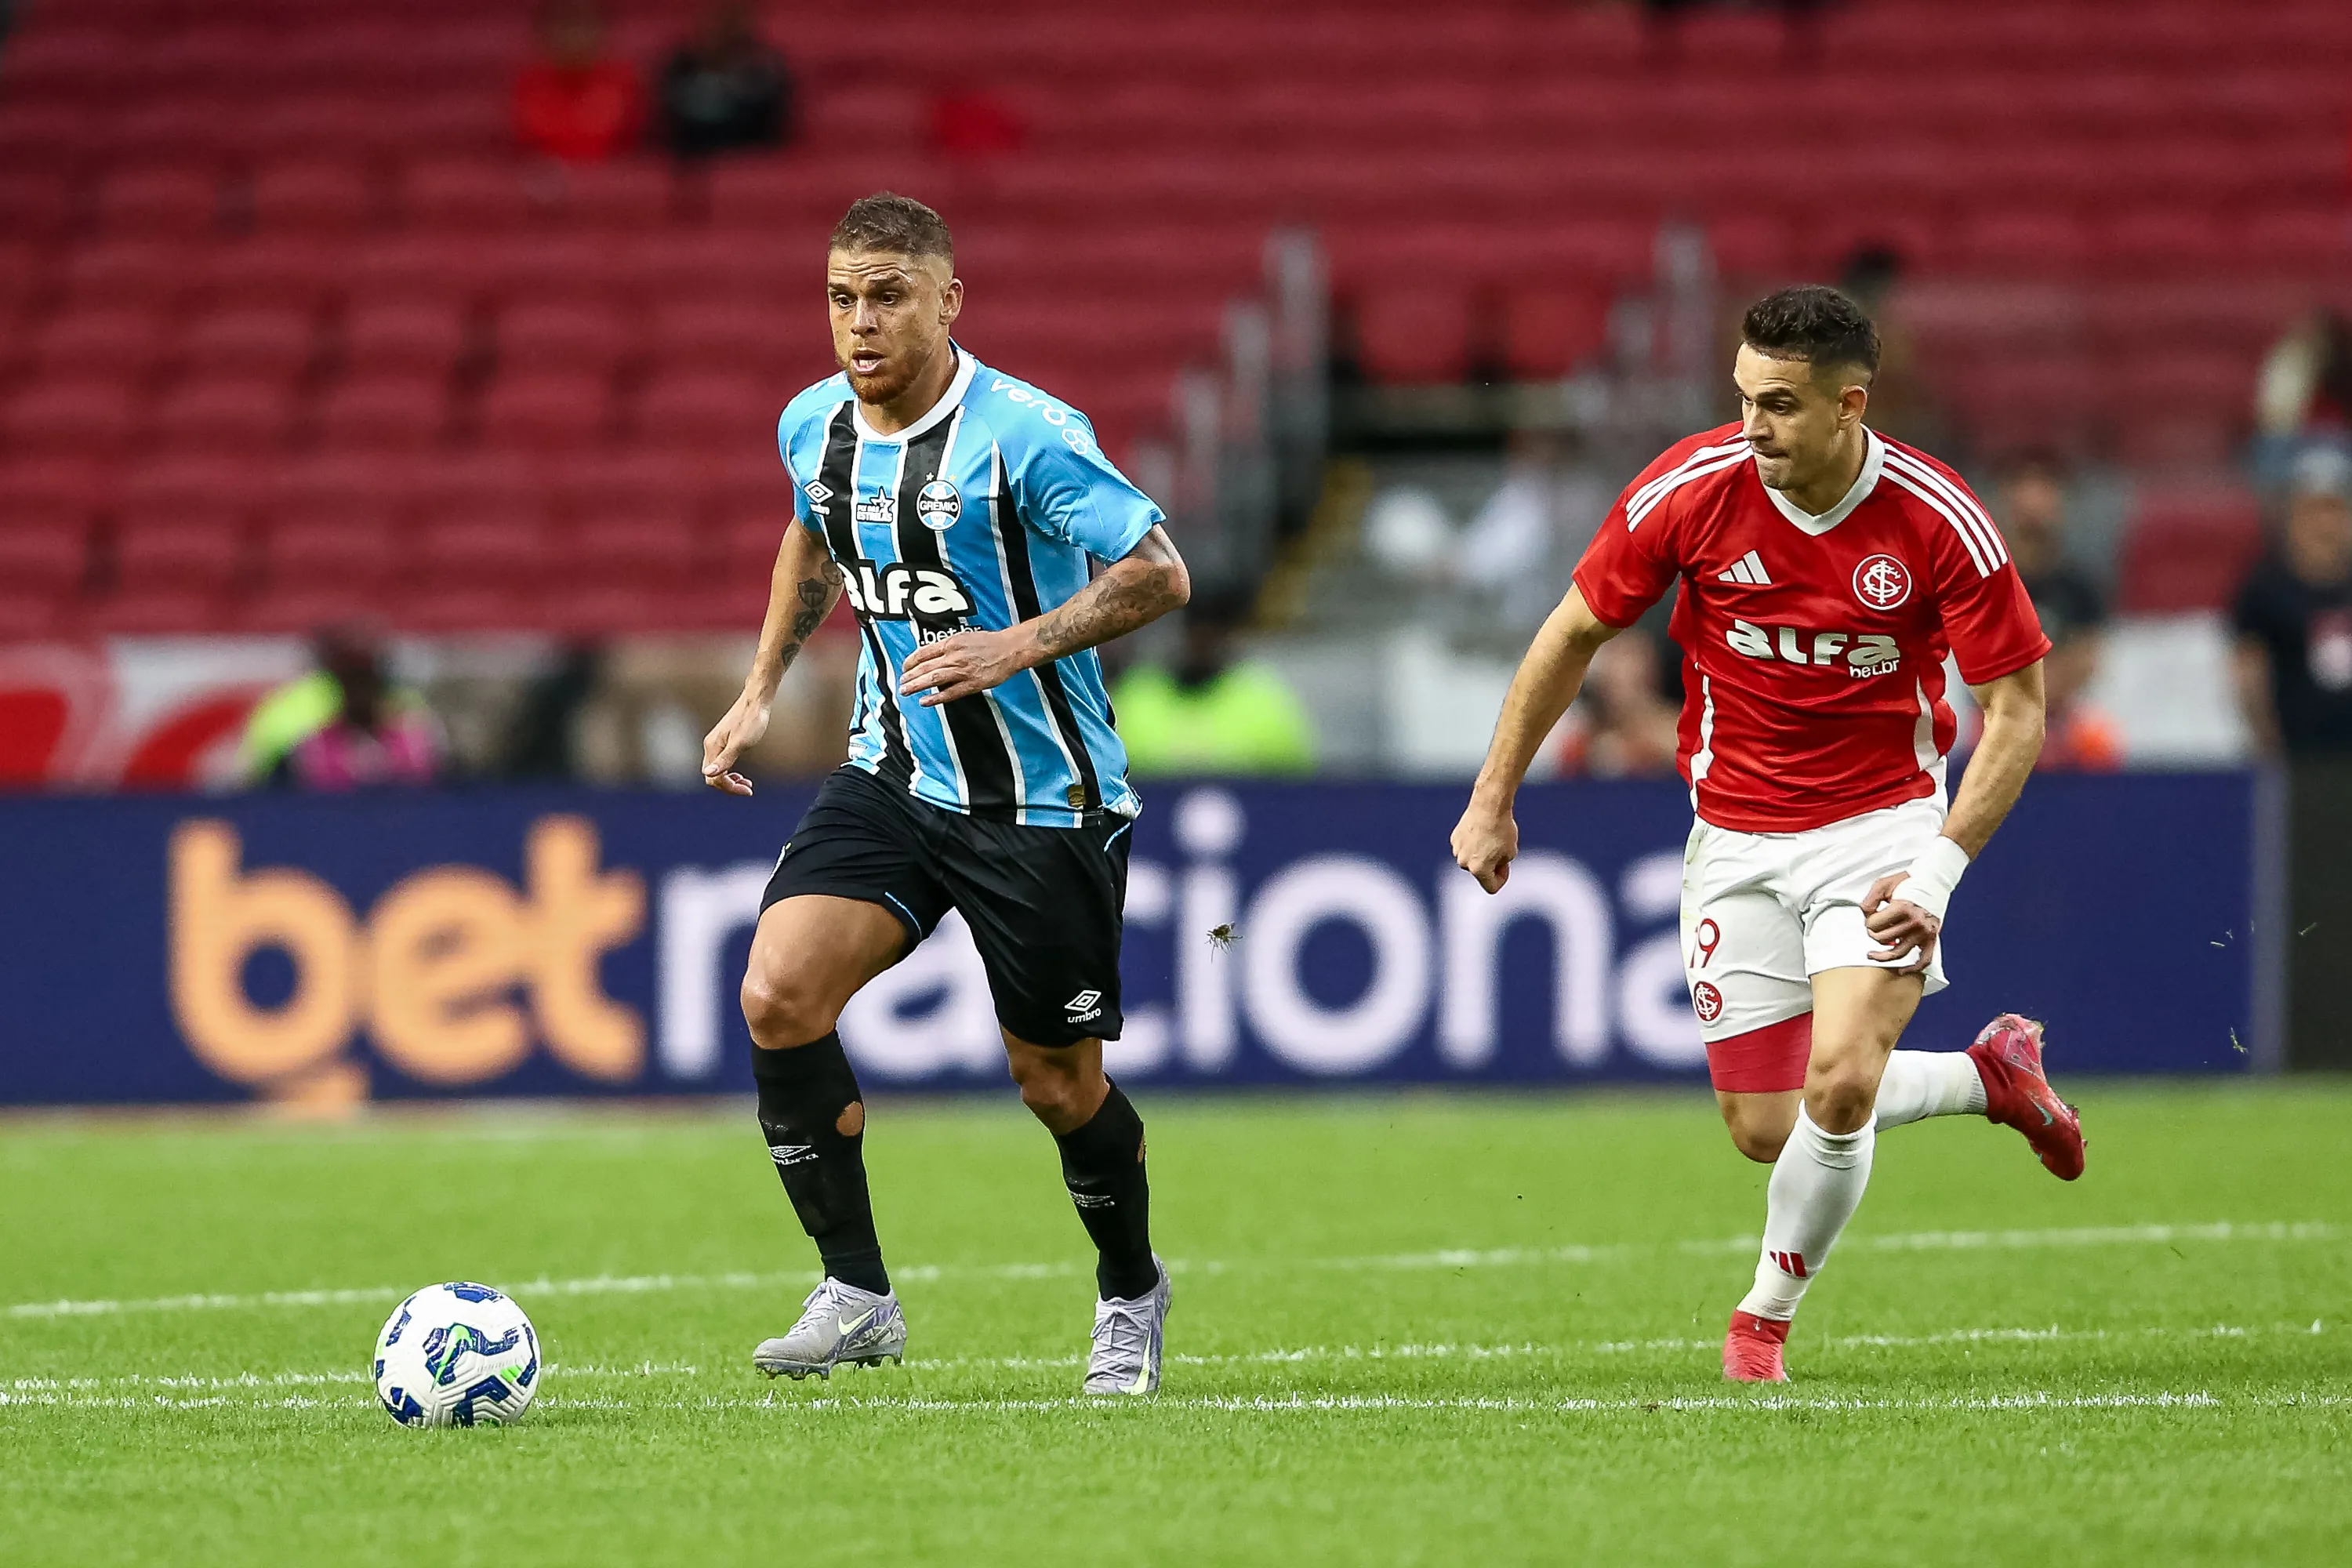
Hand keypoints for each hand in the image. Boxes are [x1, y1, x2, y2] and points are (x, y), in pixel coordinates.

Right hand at [701, 690, 771, 796]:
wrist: (756, 700)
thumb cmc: (751, 720)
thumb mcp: (741, 743)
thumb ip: (725, 759)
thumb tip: (708, 773)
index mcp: (713, 747)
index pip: (713, 777)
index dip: (729, 787)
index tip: (748, 790)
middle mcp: (710, 746)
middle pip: (713, 776)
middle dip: (729, 786)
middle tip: (748, 788)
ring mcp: (716, 743)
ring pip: (717, 770)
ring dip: (730, 780)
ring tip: (746, 783)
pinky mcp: (723, 740)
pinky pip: (721, 762)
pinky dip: (730, 772)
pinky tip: (740, 774)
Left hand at [898, 628, 1030, 706]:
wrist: (1010, 649)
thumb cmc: (990, 642)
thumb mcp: (965, 637)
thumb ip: (948, 647)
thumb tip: (932, 655)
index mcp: (951, 643)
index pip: (924, 652)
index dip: (911, 661)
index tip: (904, 668)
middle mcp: (954, 656)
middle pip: (925, 667)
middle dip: (910, 676)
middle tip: (901, 683)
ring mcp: (962, 670)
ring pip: (933, 679)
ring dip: (917, 686)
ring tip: (906, 691)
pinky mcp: (972, 683)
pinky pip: (950, 692)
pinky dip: (936, 697)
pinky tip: (925, 701)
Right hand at [1451, 793, 1519, 892]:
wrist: (1489, 805)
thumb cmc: (1503, 829)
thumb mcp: (1510, 852)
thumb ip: (1501, 865)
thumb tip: (1492, 865)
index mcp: (1478, 870)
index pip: (1491, 887)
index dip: (1502, 878)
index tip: (1506, 865)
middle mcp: (1464, 863)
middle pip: (1480, 872)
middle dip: (1490, 865)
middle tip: (1500, 848)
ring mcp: (1457, 850)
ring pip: (1471, 859)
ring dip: (1480, 854)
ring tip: (1491, 837)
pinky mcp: (1454, 838)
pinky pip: (1466, 847)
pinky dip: (1473, 843)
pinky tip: (1481, 831)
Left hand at [1862, 872, 1939, 972]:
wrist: (1934, 879)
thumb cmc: (1907, 881)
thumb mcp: (1883, 884)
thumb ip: (1870, 900)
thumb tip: (1865, 915)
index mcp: (1902, 908)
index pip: (1874, 925)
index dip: (1868, 921)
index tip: (1871, 916)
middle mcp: (1915, 922)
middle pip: (1883, 939)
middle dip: (1873, 933)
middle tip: (1873, 927)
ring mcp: (1924, 932)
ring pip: (1898, 952)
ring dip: (1882, 955)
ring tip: (1871, 955)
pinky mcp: (1931, 938)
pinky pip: (1924, 959)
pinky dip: (1913, 968)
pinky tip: (1901, 972)